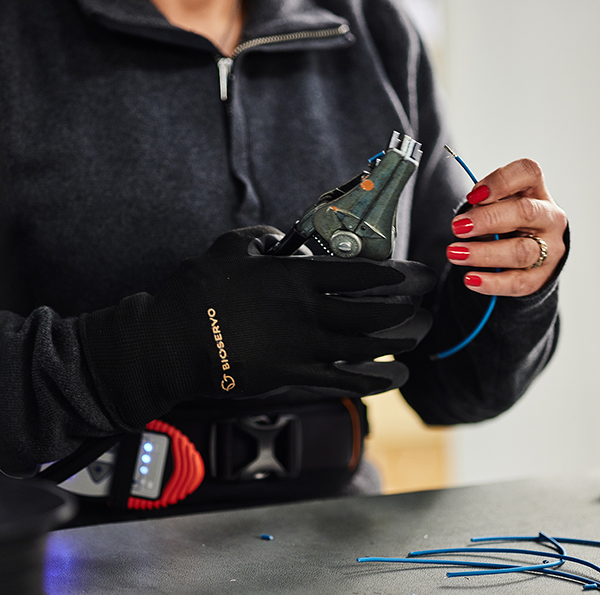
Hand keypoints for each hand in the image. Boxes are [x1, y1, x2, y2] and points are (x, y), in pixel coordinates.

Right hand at [80, 226, 436, 427]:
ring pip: (366, 349)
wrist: (170, 343)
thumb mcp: (229, 248)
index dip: (394, 272)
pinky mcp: (291, 378)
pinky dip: (374, 381)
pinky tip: (395, 378)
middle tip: (425, 300)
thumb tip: (280, 240)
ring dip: (399, 343)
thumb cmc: (197, 291)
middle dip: (408, 304)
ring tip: (418, 337)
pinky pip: (343, 382)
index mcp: (295, 277)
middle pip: (374, 312)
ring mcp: (302, 349)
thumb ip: (263, 240)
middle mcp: (308, 313)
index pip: (360, 273)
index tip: (411, 272)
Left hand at [446, 159, 566, 295]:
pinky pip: (517, 282)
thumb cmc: (506, 223)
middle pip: (524, 212)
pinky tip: (471, 280)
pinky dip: (491, 282)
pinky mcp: (540, 277)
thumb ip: (484, 205)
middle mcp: (548, 218)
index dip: (500, 181)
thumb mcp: (496, 206)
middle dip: (487, 219)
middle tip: (458, 227)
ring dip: (483, 253)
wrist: (530, 256)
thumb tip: (468, 215)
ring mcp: (549, 249)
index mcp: (536, 191)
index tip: (473, 195)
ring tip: (455, 254)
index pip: (528, 172)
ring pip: (520, 251)